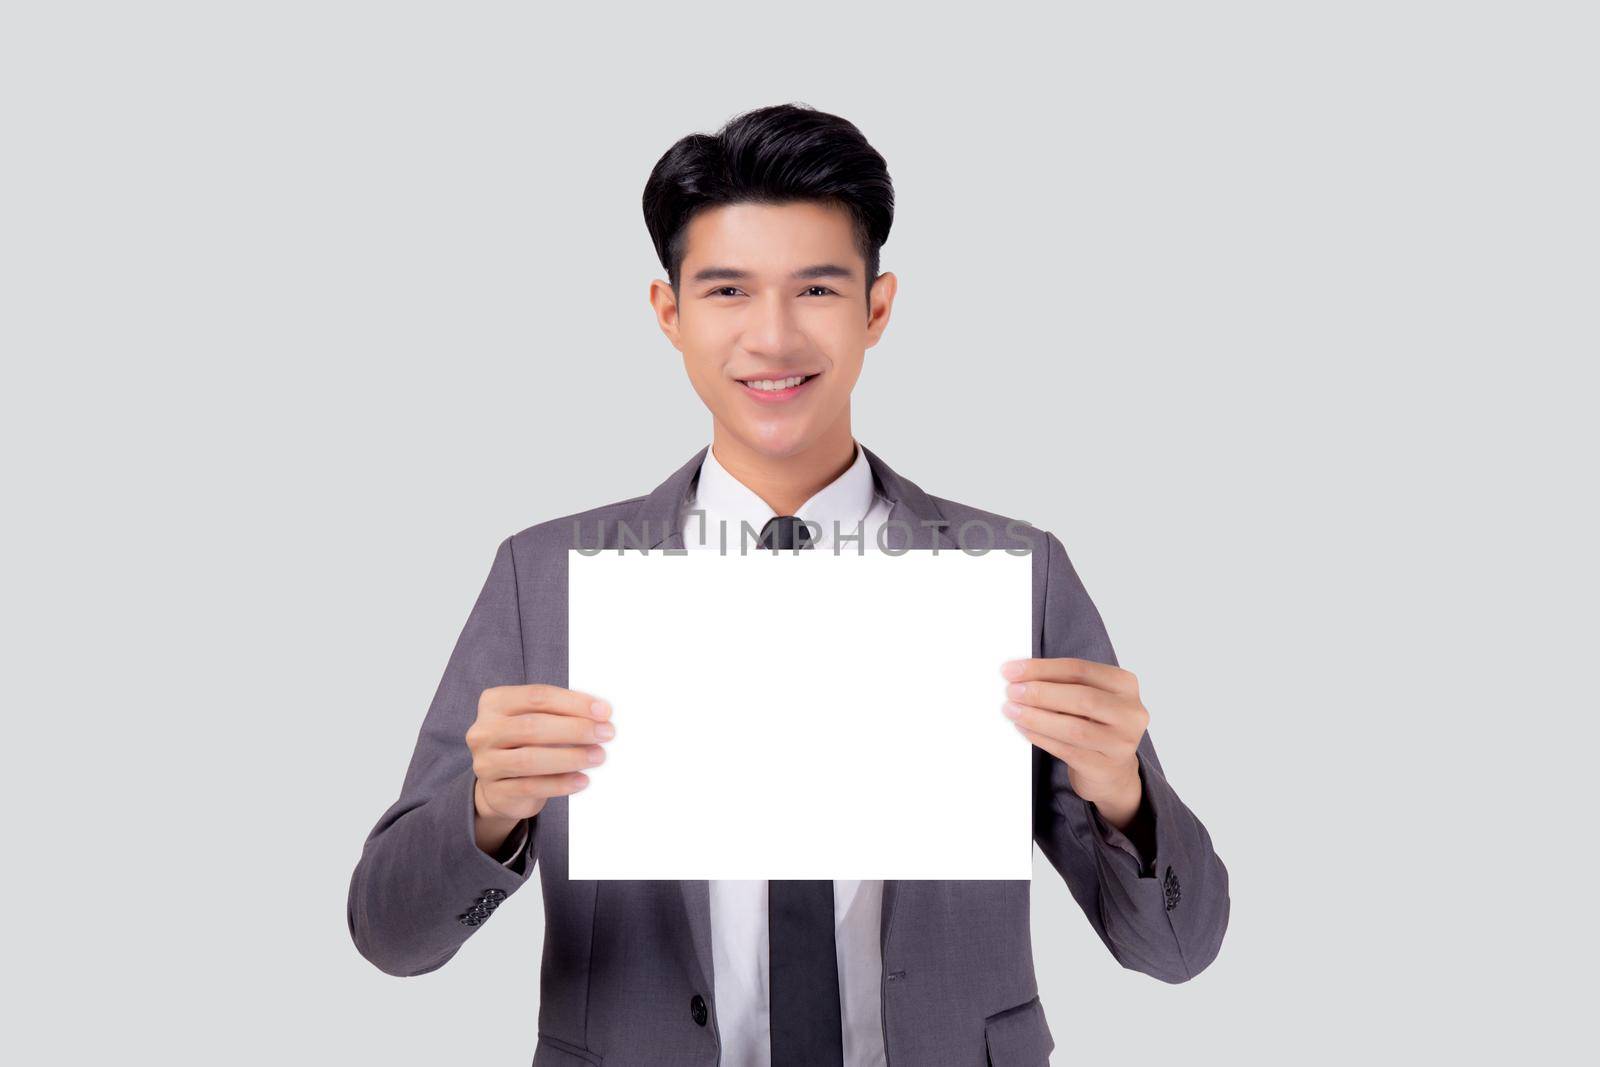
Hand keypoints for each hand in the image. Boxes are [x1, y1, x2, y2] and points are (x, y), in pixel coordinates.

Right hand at [467, 685, 614, 832]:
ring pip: (529, 759)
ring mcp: (486, 762)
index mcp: (495, 703)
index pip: (537, 697)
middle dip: (575, 729)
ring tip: (598, 756)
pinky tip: (582, 780)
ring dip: (570, 757)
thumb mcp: (536, 720)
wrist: (500, 785)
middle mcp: (485, 731)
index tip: (603, 711)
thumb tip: (601, 714)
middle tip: (605, 733)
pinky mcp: (495, 792)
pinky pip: (531, 787)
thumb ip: (561, 713)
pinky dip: (560, 784)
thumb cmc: (525, 744)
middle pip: (533, 726)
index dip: (573, 702)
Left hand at [1001, 657, 1147, 829]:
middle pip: (1081, 697)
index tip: (1012, 670)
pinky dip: (1040, 737)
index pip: (1080, 670)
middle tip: (1011, 691)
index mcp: (1125, 685)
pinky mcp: (1105, 767)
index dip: (1042, 668)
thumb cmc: (1095, 725)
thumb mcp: (1089, 697)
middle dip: (1040, 693)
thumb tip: (1020, 675)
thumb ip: (1062, 683)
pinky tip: (1023, 729)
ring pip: (1073, 727)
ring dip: (1036, 717)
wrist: (1112, 769)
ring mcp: (1121, 743)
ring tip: (1012, 710)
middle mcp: (1130, 713)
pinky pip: (1066, 750)